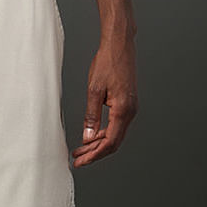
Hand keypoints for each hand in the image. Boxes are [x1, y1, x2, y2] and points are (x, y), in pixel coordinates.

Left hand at [72, 36, 137, 166]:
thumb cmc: (108, 62)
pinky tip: (90, 137)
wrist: (120, 45)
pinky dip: (102, 134)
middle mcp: (129, 112)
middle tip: (77, 160)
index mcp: (123, 110)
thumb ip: (91, 116)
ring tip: (80, 150)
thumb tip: (87, 137)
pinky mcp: (126, 104)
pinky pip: (115, 126)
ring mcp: (129, 108)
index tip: (80, 161)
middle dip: (94, 153)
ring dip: (97, 145)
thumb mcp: (94, 90)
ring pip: (114, 135)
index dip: (94, 155)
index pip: (109, 142)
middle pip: (113, 143)